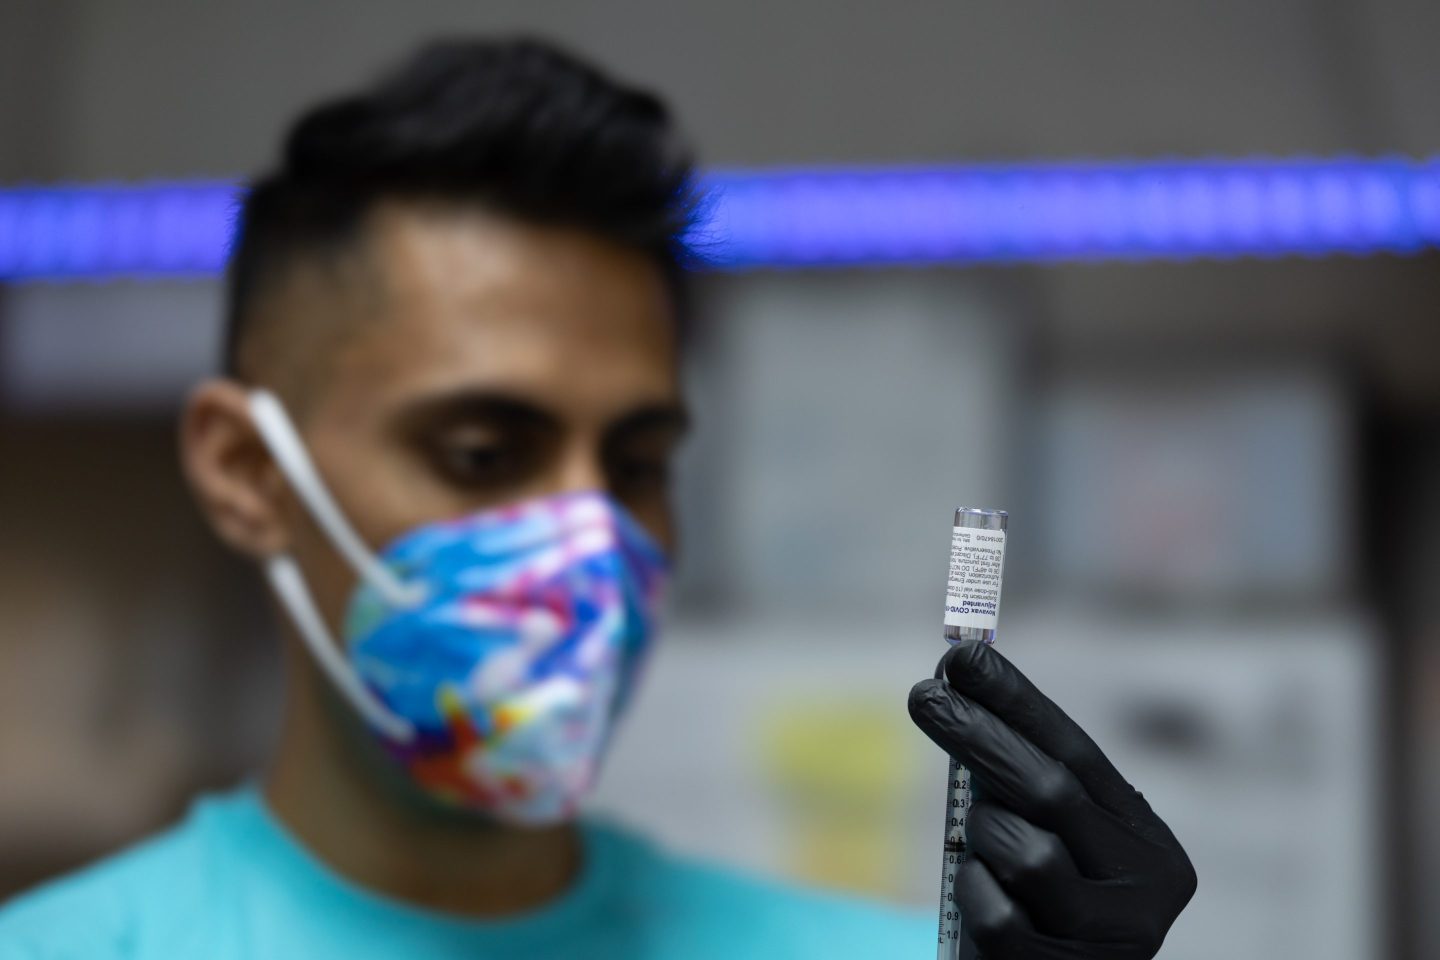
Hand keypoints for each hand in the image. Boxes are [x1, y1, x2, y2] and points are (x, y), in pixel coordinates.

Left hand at [908, 638, 1196, 958]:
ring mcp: (1109, 937)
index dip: (1017, 700)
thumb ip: (1023, 782)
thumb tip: (957, 685)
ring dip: (984, 833)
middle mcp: (1145, 889)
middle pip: (1052, 789)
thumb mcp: (1048, 840)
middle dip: (979, 735)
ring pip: (1025, 851)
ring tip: (979, 843)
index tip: (963, 656)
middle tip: (923, 695)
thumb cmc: (1037, 908)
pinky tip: (978, 894)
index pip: (1078, 752)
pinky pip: (997, 911)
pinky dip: (975, 891)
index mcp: (1147, 843)